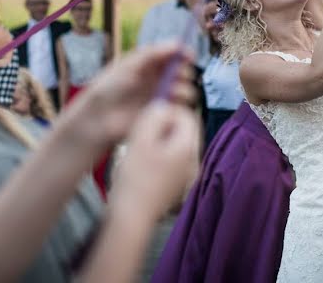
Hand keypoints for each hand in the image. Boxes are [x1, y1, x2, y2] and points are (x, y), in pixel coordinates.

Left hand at [64, 43, 196, 148]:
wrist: (100, 116)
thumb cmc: (110, 86)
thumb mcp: (129, 64)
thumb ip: (152, 53)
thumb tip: (177, 43)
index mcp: (152, 64)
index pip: (176, 55)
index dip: (185, 54)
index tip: (189, 55)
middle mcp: (160, 79)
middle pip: (185, 73)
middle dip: (185, 73)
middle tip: (178, 76)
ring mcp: (162, 98)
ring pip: (186, 92)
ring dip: (184, 90)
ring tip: (173, 93)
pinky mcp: (162, 116)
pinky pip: (180, 110)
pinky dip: (179, 107)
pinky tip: (169, 107)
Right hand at [109, 102, 199, 220]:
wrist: (130, 216)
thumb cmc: (135, 179)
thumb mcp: (141, 138)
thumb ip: (155, 115)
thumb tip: (164, 106)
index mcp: (188, 146)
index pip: (186, 115)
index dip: (168, 110)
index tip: (149, 115)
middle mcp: (192, 159)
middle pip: (182, 130)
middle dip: (164, 125)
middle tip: (142, 131)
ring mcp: (185, 173)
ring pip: (175, 144)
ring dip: (159, 140)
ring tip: (139, 148)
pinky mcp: (175, 184)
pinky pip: (171, 160)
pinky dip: (158, 156)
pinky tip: (141, 164)